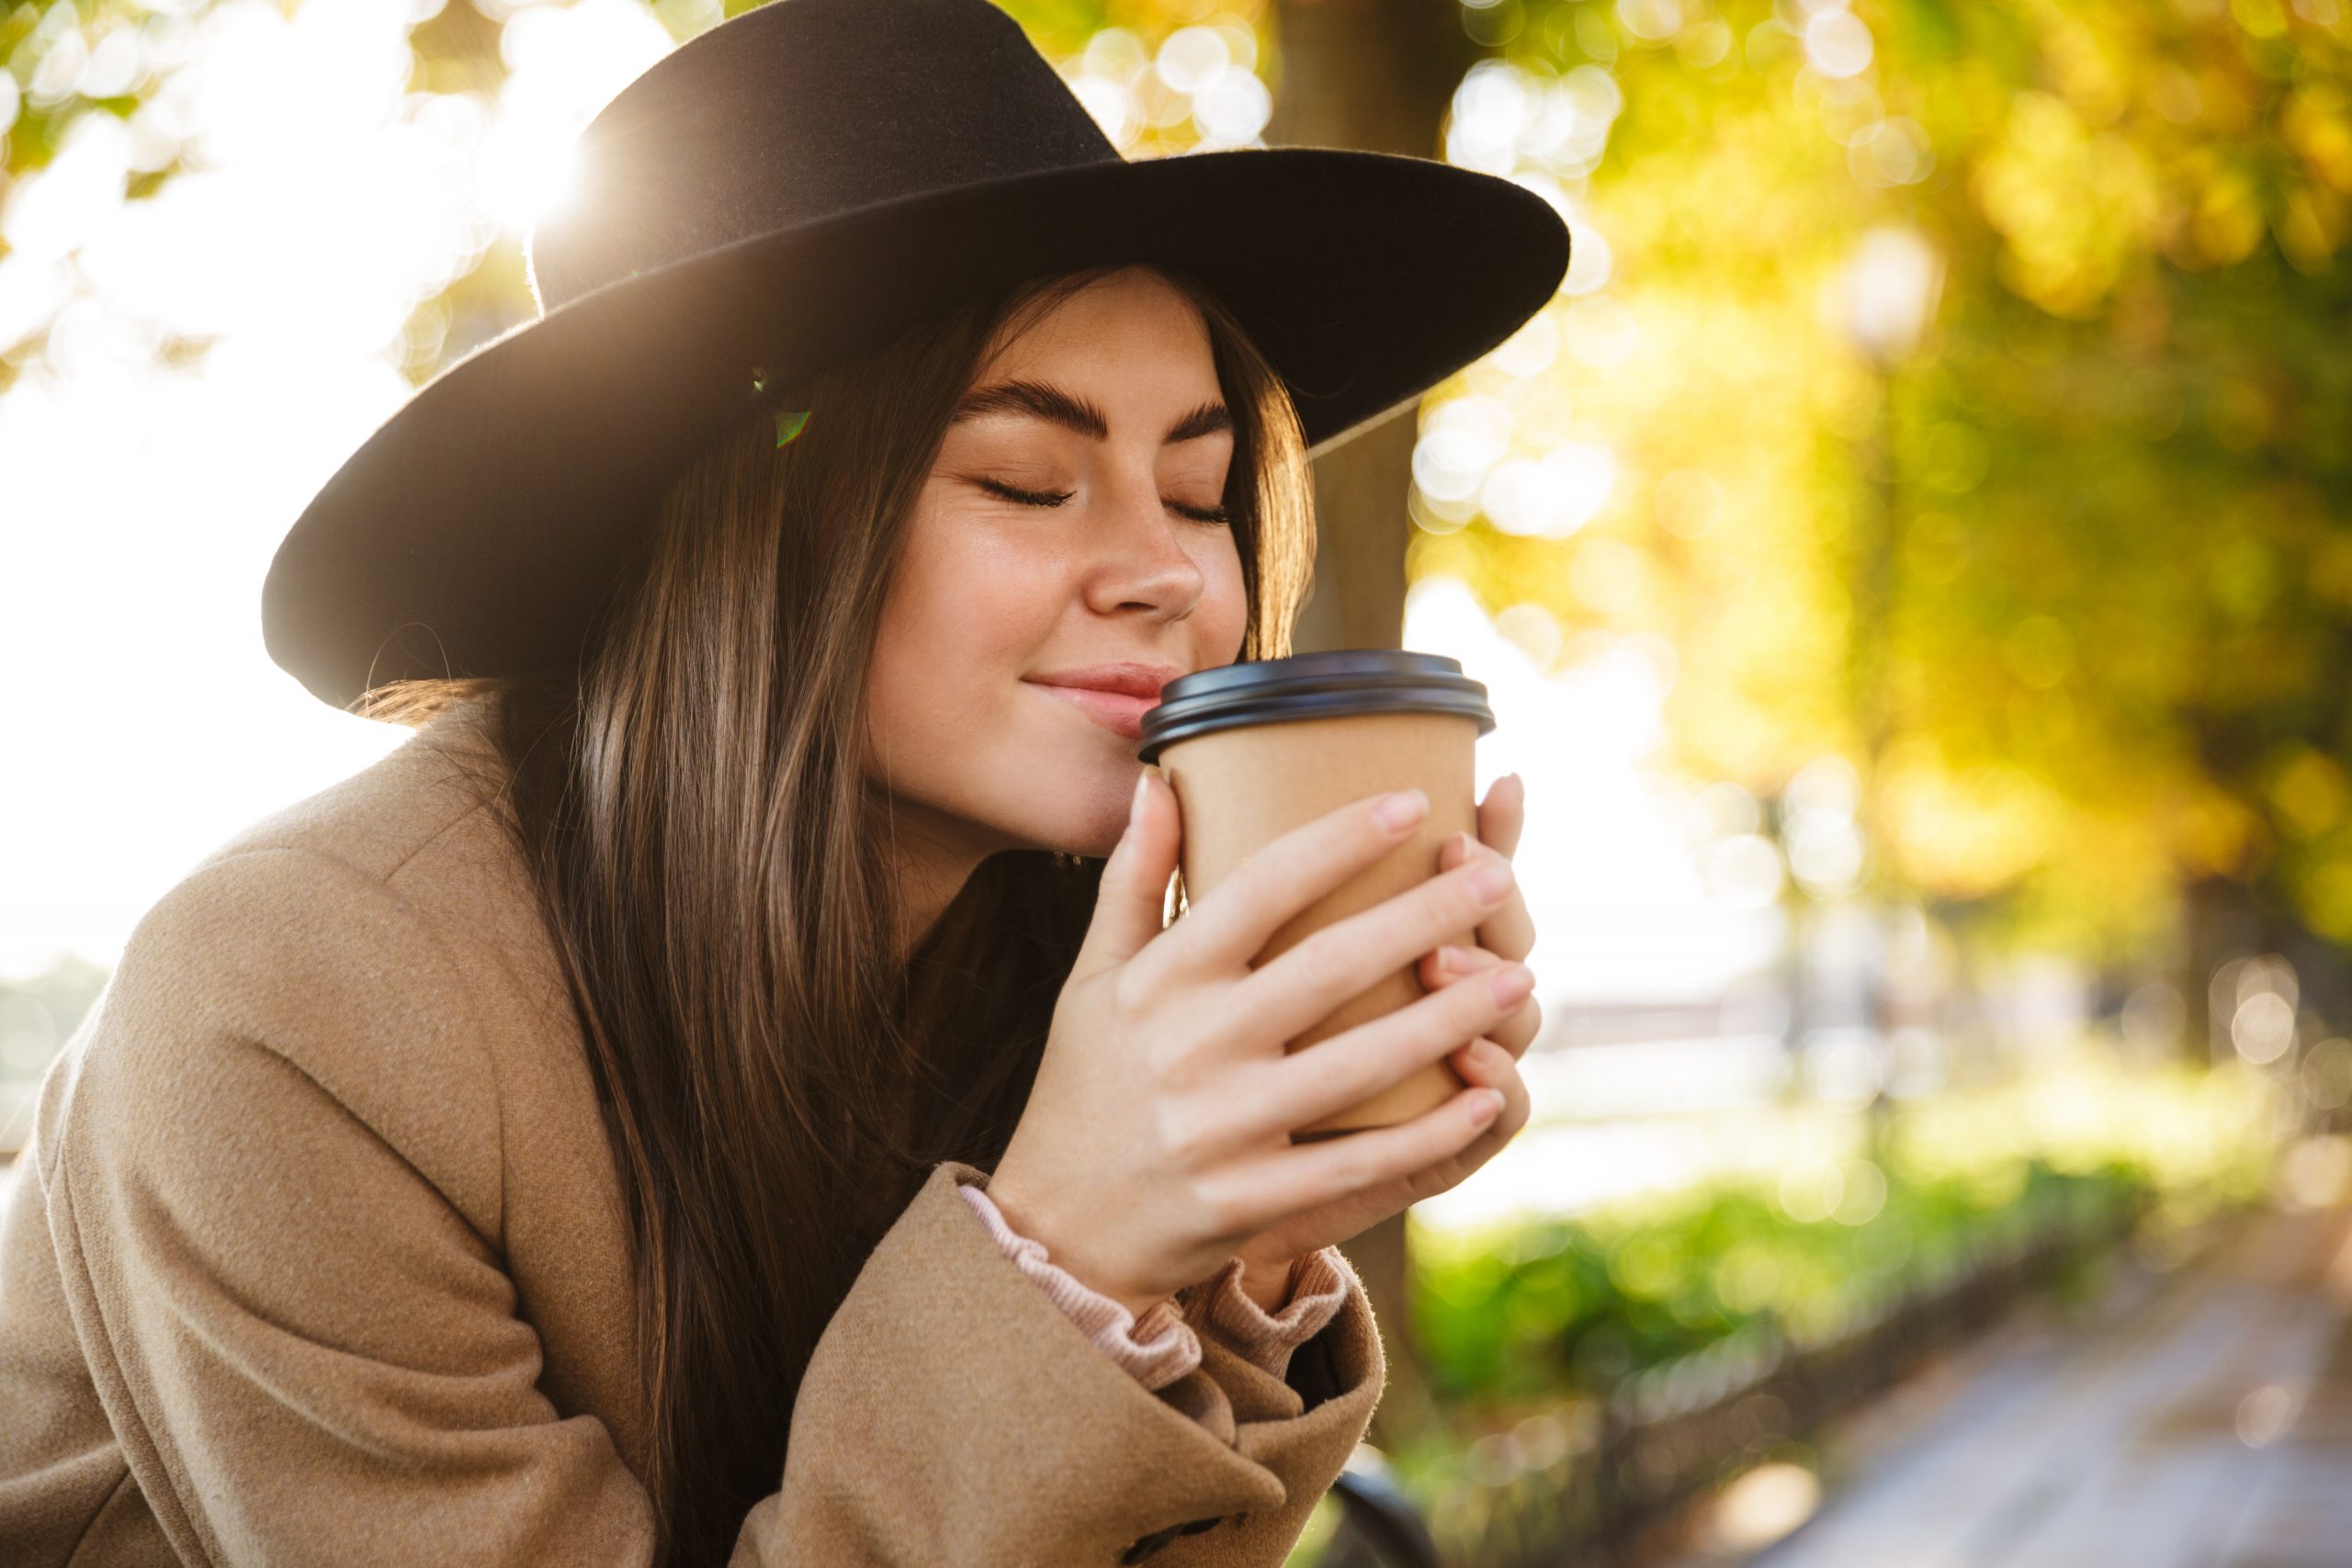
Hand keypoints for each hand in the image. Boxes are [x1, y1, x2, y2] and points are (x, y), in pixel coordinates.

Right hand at [987, 769, 1527, 1319]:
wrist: (1057, 1226)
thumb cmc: (1087, 1083)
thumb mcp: (1093, 978)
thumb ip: (1133, 879)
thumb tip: (1160, 780)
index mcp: (1161, 981)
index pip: (1259, 888)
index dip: (1337, 840)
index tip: (1410, 799)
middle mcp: (1191, 1047)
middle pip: (1328, 967)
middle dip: (1420, 917)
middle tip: (1493, 876)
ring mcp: (1221, 1128)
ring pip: (1357, 1064)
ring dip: (1447, 1021)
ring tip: (1518, 979)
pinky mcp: (1247, 1199)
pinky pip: (1354, 1163)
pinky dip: (1426, 1134)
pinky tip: (1486, 1096)